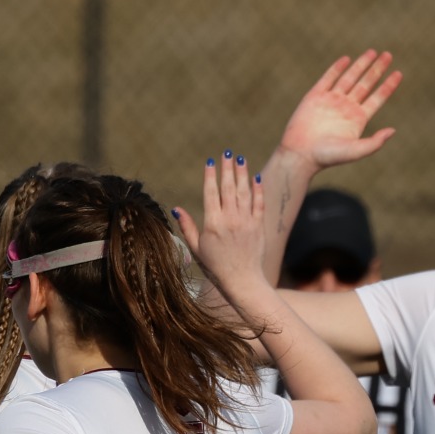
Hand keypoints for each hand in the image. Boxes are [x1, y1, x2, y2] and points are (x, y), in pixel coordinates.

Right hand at [175, 152, 270, 303]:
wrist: (241, 280)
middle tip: (226, 153)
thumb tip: (176, 209)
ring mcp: (246, 221)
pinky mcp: (258, 225)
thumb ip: (187, 227)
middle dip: (227, 168)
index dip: (210, 176)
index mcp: (213, 224)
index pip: (211, 193)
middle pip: (228, 188)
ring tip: (240, 158)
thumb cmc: (214, 267)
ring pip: (244, 191)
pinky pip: (258, 203)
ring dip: (242, 173)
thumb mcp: (196, 248)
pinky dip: (257, 189)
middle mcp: (230, 219)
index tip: (210, 162)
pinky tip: (255, 177)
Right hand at [277, 50, 400, 171]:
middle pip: (366, 84)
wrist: (300, 155)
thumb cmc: (327, 156)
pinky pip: (328, 78)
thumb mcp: (355, 151)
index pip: (377, 98)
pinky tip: (347, 59)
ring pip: (349, 78)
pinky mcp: (314, 97)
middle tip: (388, 55)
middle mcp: (346, 107)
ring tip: (373, 52)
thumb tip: (393, 131)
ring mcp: (330, 101)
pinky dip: (337, 68)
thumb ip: (374, 142)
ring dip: (361, 65)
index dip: (388, 85)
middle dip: (377, 69)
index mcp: (358, 118)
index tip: (398, 73)